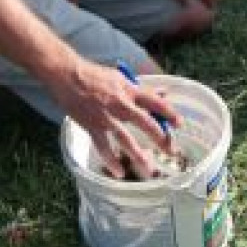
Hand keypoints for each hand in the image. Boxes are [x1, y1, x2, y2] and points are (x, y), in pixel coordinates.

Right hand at [53, 57, 182, 178]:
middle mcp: (120, 103)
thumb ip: (139, 89)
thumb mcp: (119, 78)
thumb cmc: (93, 75)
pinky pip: (103, 146)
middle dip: (161, 138)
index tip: (179, 124)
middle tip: (171, 150)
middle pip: (146, 123)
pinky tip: (119, 172)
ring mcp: (106, 116)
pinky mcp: (92, 125)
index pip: (154, 101)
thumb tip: (160, 93)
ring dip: (138, 155)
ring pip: (126, 139)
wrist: (67, 74)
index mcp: (129, 89)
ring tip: (149, 169)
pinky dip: (111, 160)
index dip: (169, 113)